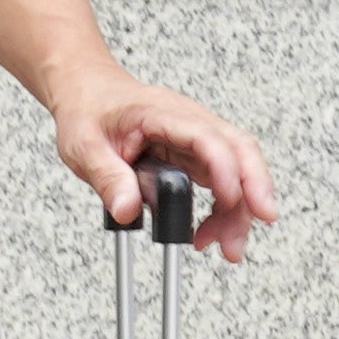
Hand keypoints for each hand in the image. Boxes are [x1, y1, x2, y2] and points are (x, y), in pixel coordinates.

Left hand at [55, 69, 280, 259]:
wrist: (88, 91)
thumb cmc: (89, 111)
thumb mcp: (84, 146)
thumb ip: (107, 178)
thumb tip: (127, 211)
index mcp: (161, 113)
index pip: (207, 136)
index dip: (225, 168)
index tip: (230, 200)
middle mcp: (188, 121)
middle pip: (240, 149)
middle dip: (254, 190)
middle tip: (248, 230)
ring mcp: (196, 137)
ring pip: (238, 168)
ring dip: (240, 208)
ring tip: (227, 246)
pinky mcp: (196, 153)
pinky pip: (223, 179)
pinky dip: (225, 208)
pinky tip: (210, 231)